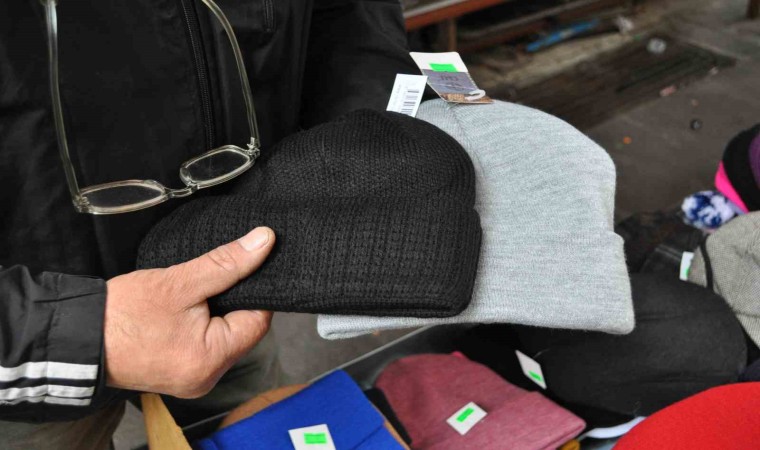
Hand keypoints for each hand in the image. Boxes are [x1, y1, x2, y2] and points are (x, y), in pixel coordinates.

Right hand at [104, 227, 274, 397]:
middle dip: (234, 301)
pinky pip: (206, 346)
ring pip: (224, 337)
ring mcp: (193, 379)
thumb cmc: (124, 313)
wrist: (78, 337)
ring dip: (217, 312)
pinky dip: (203, 325)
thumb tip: (264, 242)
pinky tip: (189, 309)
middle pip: (243, 331)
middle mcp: (207, 378)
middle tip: (216, 276)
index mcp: (212, 360)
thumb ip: (227, 263)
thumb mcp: (180, 281)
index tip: (248, 267)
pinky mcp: (181, 374)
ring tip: (197, 292)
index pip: (258, 321)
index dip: (257, 290)